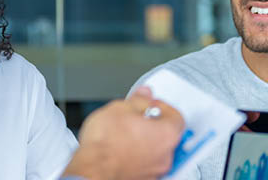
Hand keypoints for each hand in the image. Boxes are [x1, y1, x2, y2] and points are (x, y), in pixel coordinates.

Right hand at [62, 86, 184, 179]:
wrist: (92, 169)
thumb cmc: (105, 144)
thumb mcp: (120, 107)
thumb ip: (138, 99)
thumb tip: (143, 95)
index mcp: (167, 134)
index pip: (176, 115)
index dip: (160, 106)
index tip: (149, 104)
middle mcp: (165, 156)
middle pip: (166, 134)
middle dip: (152, 123)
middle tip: (136, 117)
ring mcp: (154, 171)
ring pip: (155, 150)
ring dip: (144, 141)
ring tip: (124, 133)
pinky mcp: (141, 179)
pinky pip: (143, 163)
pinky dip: (135, 155)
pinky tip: (120, 149)